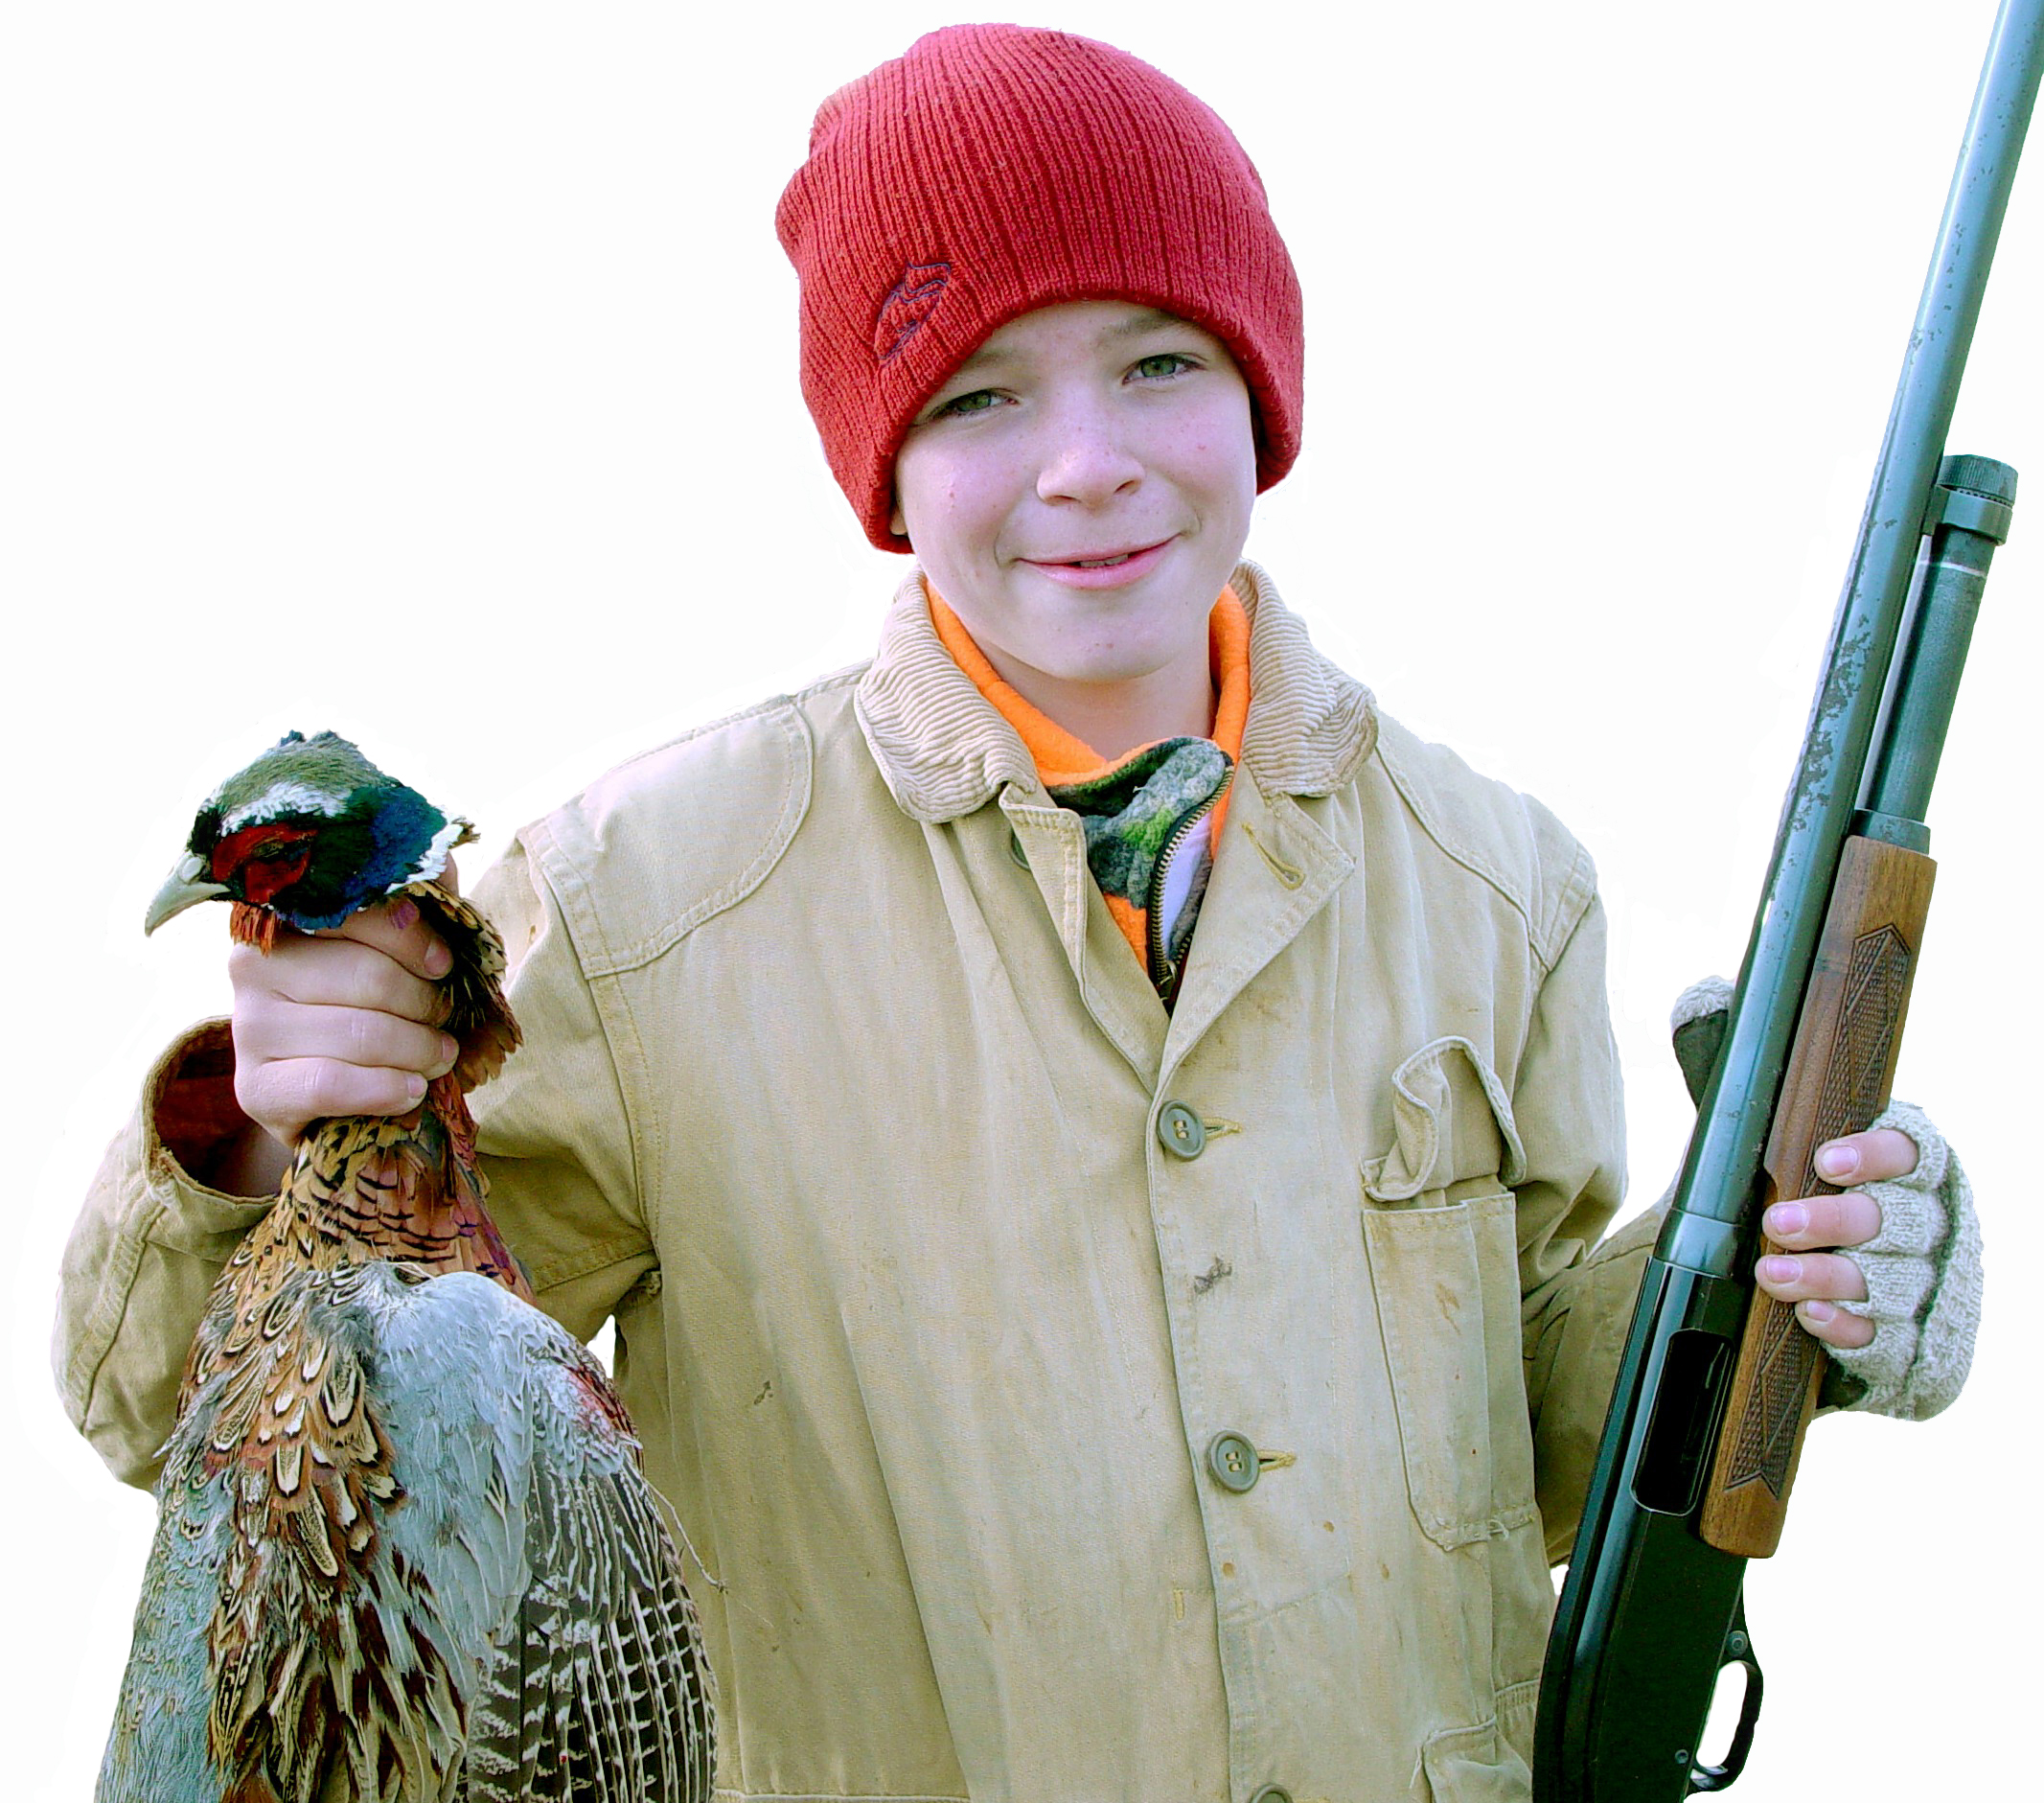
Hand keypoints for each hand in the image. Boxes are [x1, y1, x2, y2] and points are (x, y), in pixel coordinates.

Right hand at [228, 871, 460, 1147]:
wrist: (327, 1092)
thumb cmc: (370, 1004)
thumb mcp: (399, 948)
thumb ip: (420, 899)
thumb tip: (442, 865)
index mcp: (285, 918)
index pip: (350, 911)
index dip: (409, 937)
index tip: (444, 964)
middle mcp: (251, 965)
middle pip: (366, 978)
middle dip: (424, 1003)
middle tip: (448, 1019)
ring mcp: (248, 1029)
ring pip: (357, 1033)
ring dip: (418, 1049)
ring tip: (440, 1055)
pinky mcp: (255, 1088)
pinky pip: (331, 1084)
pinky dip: (385, 1089)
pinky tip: (412, 1090)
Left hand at [1752, 1125, 1917, 1349]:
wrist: (1861, 1295)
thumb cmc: (1820, 1213)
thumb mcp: (1809, 1176)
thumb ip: (1781, 1161)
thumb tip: (1717, 1148)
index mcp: (1908, 1176)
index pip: (1905, 1153)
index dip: (1873, 1156)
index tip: (1825, 1163)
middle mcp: (1925, 1225)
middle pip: (1890, 1218)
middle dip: (1833, 1220)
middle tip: (1778, 1223)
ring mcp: (1923, 1280)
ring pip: (1885, 1276)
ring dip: (1825, 1275)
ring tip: (1773, 1273)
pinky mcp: (1909, 1329)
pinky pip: (1883, 1330)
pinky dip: (1844, 1322)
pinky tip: (1810, 1312)